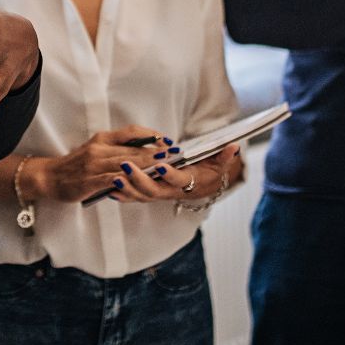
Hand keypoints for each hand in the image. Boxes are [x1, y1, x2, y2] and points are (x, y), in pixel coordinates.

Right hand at [30, 126, 173, 202]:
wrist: (49, 177)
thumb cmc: (75, 165)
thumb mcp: (95, 150)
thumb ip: (116, 149)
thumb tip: (143, 149)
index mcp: (102, 139)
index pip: (131, 132)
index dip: (151, 135)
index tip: (167, 139)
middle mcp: (99, 149)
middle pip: (132, 148)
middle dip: (155, 151)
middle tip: (174, 152)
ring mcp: (93, 165)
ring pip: (124, 163)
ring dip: (145, 165)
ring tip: (163, 165)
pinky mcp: (89, 180)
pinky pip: (110, 179)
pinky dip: (125, 179)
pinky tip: (137, 180)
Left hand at [111, 143, 240, 203]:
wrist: (200, 186)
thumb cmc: (207, 171)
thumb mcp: (218, 164)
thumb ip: (224, 156)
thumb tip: (234, 147)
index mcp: (188, 182)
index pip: (179, 180)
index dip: (170, 174)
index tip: (160, 165)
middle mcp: (171, 191)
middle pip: (154, 190)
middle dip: (139, 179)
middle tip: (126, 166)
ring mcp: (158, 194)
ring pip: (141, 195)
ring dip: (127, 188)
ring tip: (114, 177)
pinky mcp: (148, 193)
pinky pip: (134, 197)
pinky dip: (122, 194)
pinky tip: (110, 188)